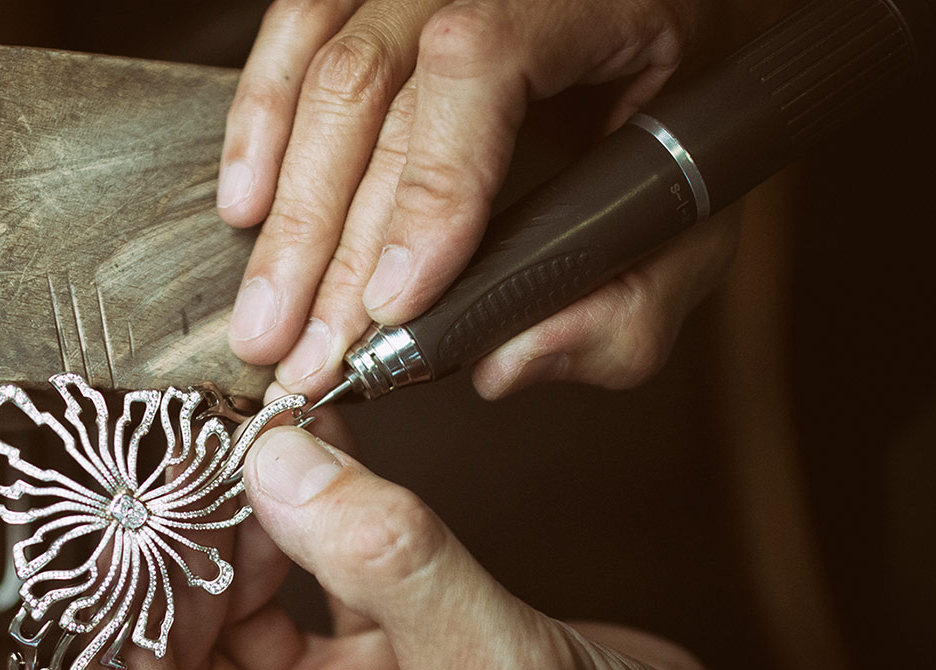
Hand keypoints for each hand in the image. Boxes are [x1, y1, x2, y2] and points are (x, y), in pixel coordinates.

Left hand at [98, 421, 875, 669]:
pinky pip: (322, 588)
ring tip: (255, 453)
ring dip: (247, 534)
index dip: (134, 639)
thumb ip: (384, 561)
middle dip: (192, 566)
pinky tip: (311, 460)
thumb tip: (277, 464)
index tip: (151, 538)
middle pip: (192, 666)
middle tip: (200, 472)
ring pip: (250, 619)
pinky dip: (312, 523)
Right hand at [220, 0, 750, 400]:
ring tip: (265, 317)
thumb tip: (500, 366)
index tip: (397, 302)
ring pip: (326, 71)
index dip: (430, 185)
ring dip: (288, 209)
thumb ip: (628, 305)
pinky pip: (294, 29)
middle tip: (304, 354)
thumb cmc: (680, 116)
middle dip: (332, 242)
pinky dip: (259, 123)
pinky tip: (244, 208)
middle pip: (376, 86)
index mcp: (591, 1)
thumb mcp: (690, 218)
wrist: (676, 15)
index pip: (482, 63)